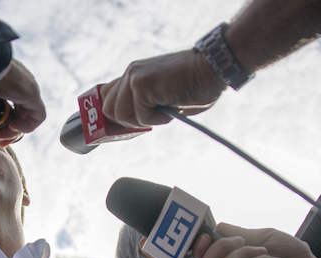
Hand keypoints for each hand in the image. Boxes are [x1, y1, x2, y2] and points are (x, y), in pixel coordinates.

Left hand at [100, 50, 225, 127]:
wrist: (214, 68)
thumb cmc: (195, 85)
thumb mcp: (162, 96)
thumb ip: (144, 103)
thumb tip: (130, 123)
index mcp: (133, 75)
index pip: (106, 96)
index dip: (113, 115)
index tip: (128, 125)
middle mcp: (129, 74)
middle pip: (108, 110)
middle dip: (129, 122)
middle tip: (152, 118)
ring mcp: (133, 78)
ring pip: (120, 115)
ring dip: (144, 121)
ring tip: (164, 110)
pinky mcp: (141, 84)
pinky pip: (140, 117)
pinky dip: (158, 119)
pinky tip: (172, 105)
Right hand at [192, 223, 320, 257]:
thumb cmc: (293, 256)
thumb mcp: (264, 236)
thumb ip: (240, 232)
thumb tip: (217, 226)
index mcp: (234, 256)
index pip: (205, 254)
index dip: (200, 246)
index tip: (206, 234)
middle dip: (219, 247)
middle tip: (239, 241)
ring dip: (246, 252)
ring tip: (266, 251)